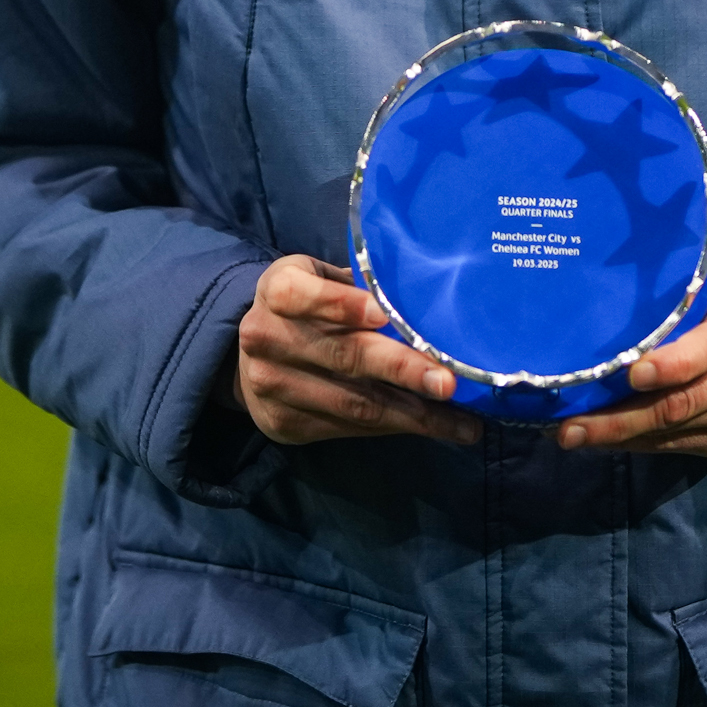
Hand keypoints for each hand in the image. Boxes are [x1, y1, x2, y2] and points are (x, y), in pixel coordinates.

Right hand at [229, 255, 480, 447]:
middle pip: (344, 355)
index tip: (383, 314)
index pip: (304, 295)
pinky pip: (350, 428)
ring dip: (414, 415)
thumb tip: (423, 296)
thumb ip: (353, 284)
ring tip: (462, 423)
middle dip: (402, 369)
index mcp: (277, 289)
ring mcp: (273, 387)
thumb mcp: (316, 278)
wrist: (244, 359)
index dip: (343, 305)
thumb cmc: (303, 305)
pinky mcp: (285, 425)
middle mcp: (267, 338)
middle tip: (448, 382)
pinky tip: (432, 427)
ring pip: (355, 403)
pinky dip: (396, 427)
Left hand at [552, 260, 706, 457]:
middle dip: (623, 419)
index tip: (630, 373)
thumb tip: (607, 268)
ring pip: (678, 430)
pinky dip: (641, 445)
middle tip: (570, 427)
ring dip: (621, 437)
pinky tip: (605, 438)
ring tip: (572, 434)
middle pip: (686, 402)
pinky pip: (682, 447)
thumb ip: (677, 277)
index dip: (674, 364)